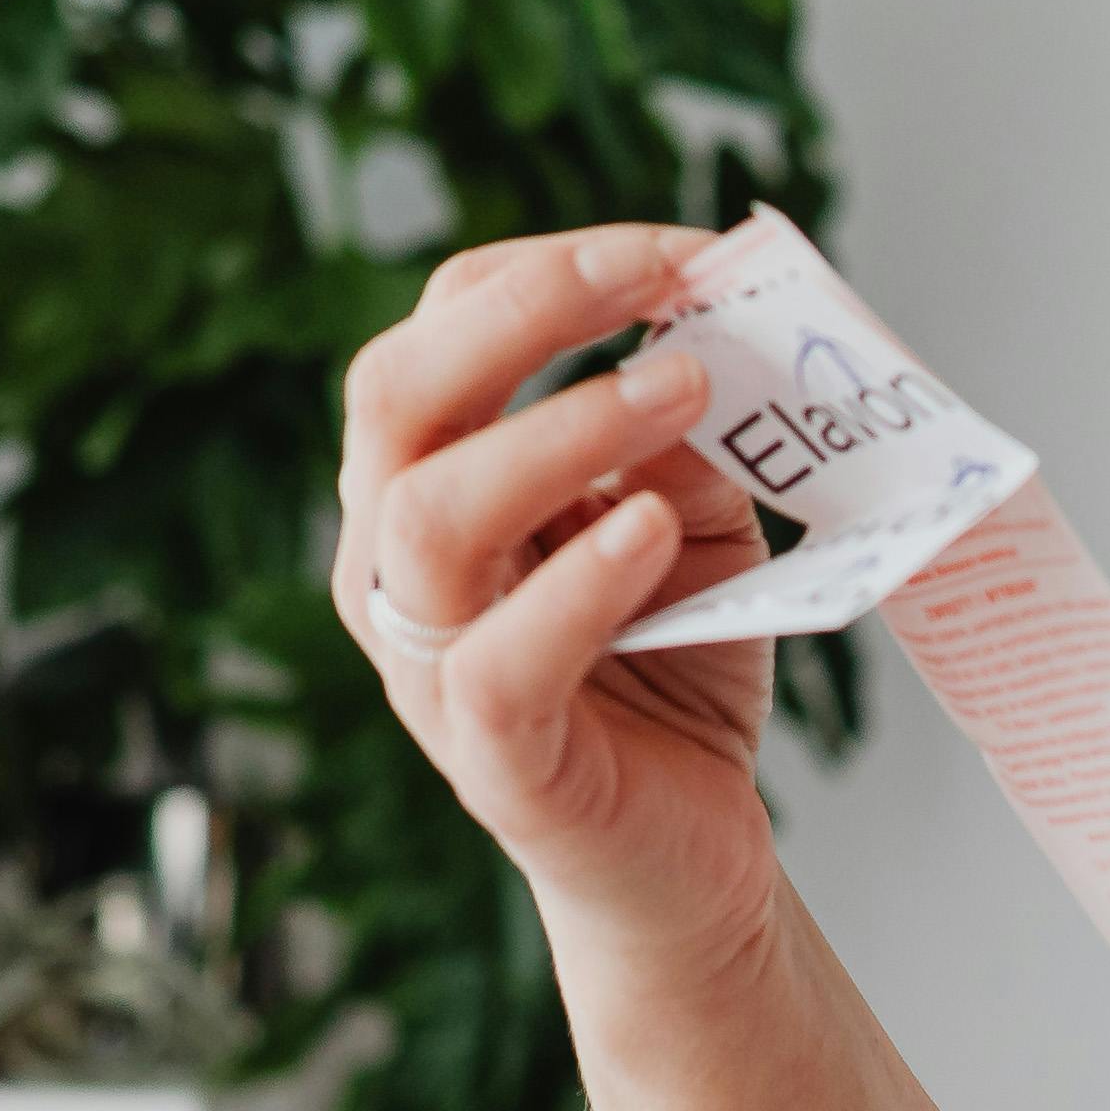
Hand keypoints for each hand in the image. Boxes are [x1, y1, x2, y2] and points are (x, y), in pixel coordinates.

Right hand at [336, 225, 789, 966]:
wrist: (691, 861)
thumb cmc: (675, 668)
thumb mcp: (694, 517)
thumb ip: (686, 433)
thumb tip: (716, 325)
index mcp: (428, 482)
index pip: (438, 329)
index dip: (549, 268)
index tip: (679, 249)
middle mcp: (395, 564)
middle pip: (393, 394)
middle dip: (523, 310)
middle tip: (656, 274)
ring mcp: (425, 666)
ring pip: (427, 517)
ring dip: (562, 428)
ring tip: (684, 389)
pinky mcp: (490, 760)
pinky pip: (493, 662)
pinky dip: (577, 581)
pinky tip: (654, 530)